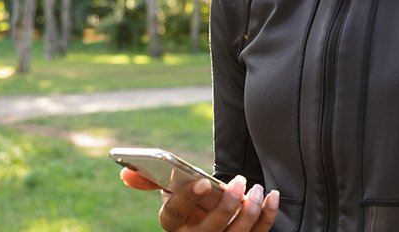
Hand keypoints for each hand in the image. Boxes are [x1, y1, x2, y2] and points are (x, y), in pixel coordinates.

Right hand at [119, 168, 279, 230]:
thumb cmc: (192, 202)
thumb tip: (126, 172)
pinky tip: (272, 197)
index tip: (204, 182)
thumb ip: (152, 179)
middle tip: (240, 181)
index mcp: (173, 223)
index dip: (188, 198)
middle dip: (228, 205)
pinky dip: (268, 216)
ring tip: (257, 189)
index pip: (175, 213)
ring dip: (250, 211)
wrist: (211, 221)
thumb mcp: (172, 191)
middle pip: (210, 229)